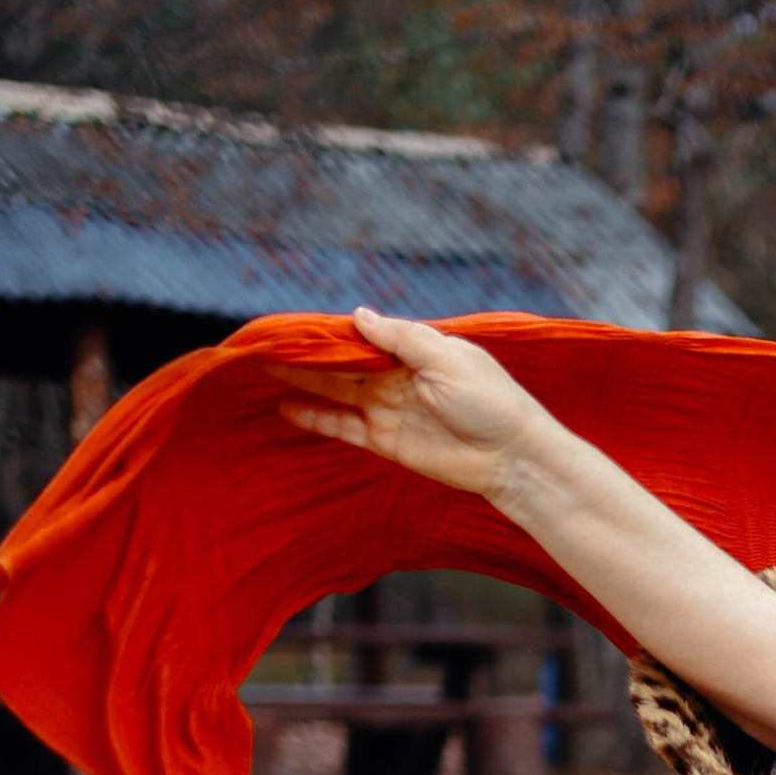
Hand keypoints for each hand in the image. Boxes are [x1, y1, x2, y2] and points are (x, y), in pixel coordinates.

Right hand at [277, 307, 549, 503]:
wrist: (512, 459)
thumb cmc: (491, 403)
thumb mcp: (448, 359)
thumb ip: (402, 338)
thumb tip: (359, 314)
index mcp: (415, 349)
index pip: (363, 334)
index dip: (329, 330)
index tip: (292, 325)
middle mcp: (397, 376)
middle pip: (343, 361)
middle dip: (307, 354)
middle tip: (264, 346)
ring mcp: (388, 408)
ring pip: (336, 390)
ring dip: (303, 382)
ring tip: (263, 371)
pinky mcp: (385, 441)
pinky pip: (343, 426)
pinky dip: (315, 418)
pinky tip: (286, 408)